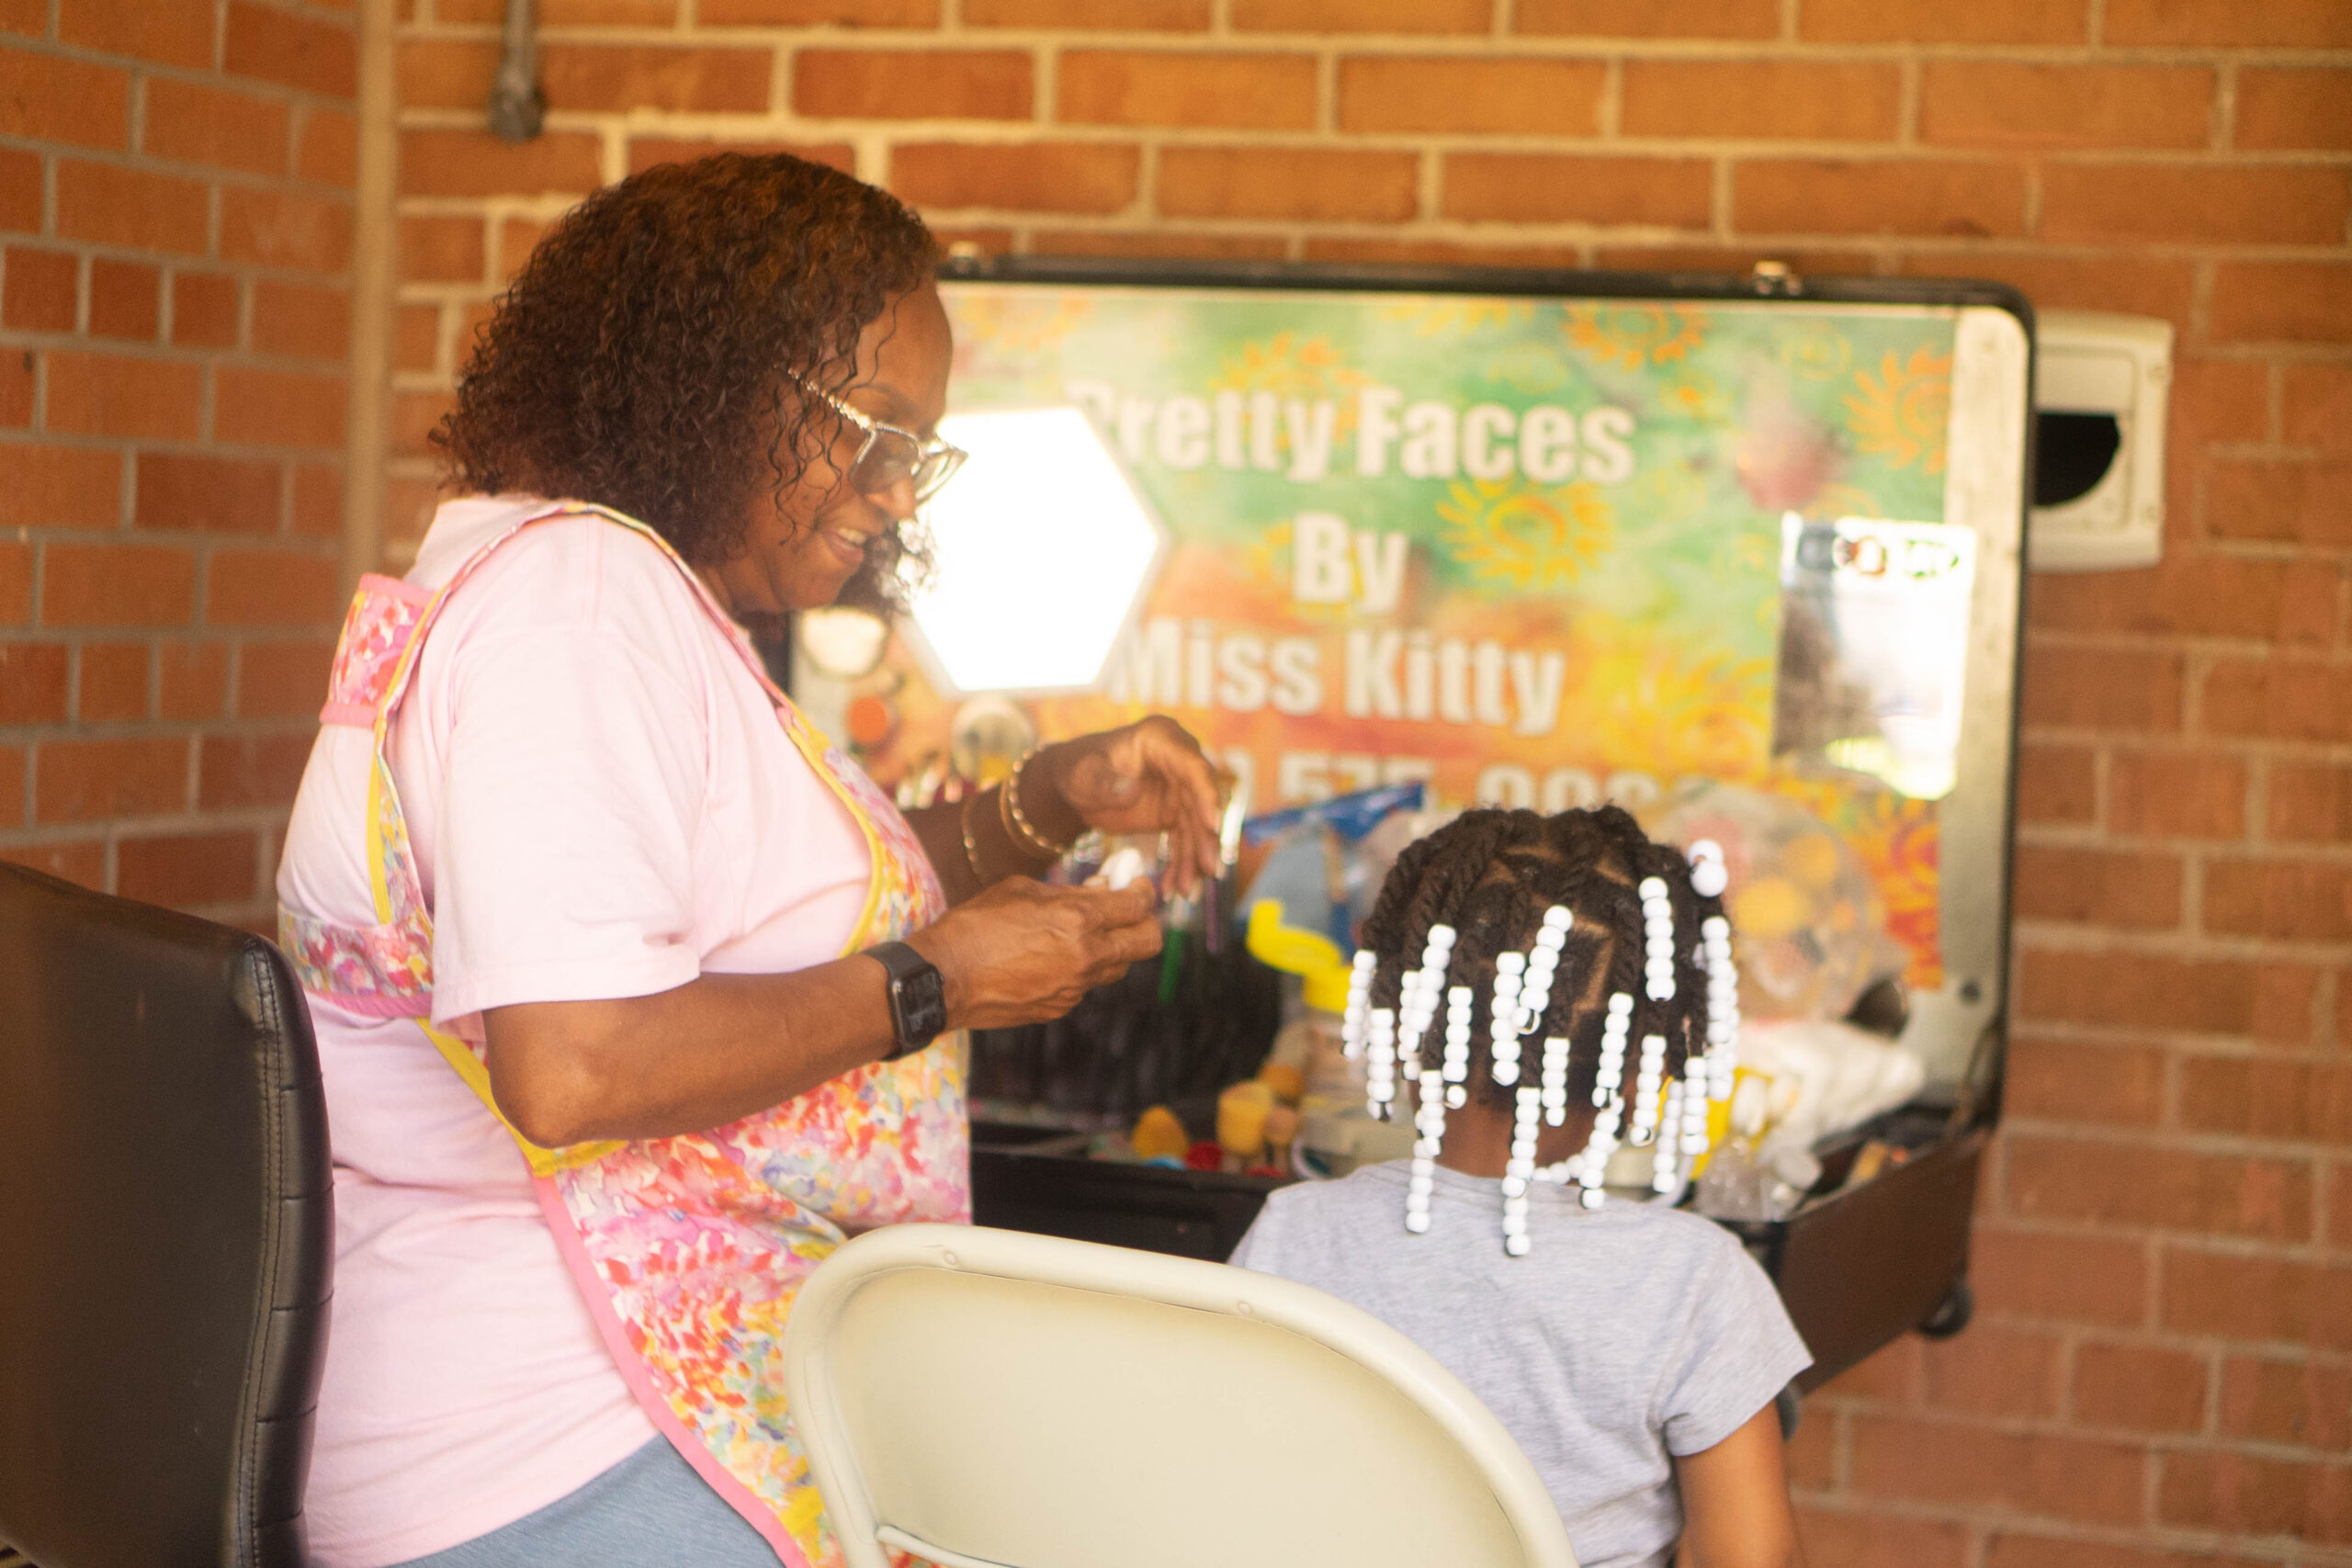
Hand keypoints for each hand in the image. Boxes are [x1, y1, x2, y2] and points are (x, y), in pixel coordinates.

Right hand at [904, 877, 1162, 1030]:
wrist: (943, 979)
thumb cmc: (975, 924)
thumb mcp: (1022, 890)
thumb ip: (1070, 891)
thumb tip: (1104, 888)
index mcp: (1077, 919)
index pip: (1137, 905)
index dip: (1142, 890)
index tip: (1135, 884)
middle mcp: (1086, 956)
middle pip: (1148, 942)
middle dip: (1145, 921)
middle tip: (1127, 910)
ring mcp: (1075, 987)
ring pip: (1118, 966)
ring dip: (1112, 946)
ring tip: (1080, 931)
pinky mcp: (1060, 1008)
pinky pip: (1085, 984)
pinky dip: (1080, 968)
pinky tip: (1048, 956)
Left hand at [1032, 715, 1224, 895]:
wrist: (1075, 786)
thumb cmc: (1077, 769)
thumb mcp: (1083, 774)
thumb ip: (1104, 782)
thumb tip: (1131, 791)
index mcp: (1161, 738)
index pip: (1193, 767)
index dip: (1206, 796)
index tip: (1212, 826)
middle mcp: (1178, 761)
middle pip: (1202, 802)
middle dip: (1205, 839)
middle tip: (1207, 871)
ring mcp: (1180, 789)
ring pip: (1197, 827)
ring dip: (1194, 860)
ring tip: (1186, 892)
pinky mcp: (1176, 813)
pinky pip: (1185, 841)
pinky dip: (1181, 865)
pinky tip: (1174, 888)